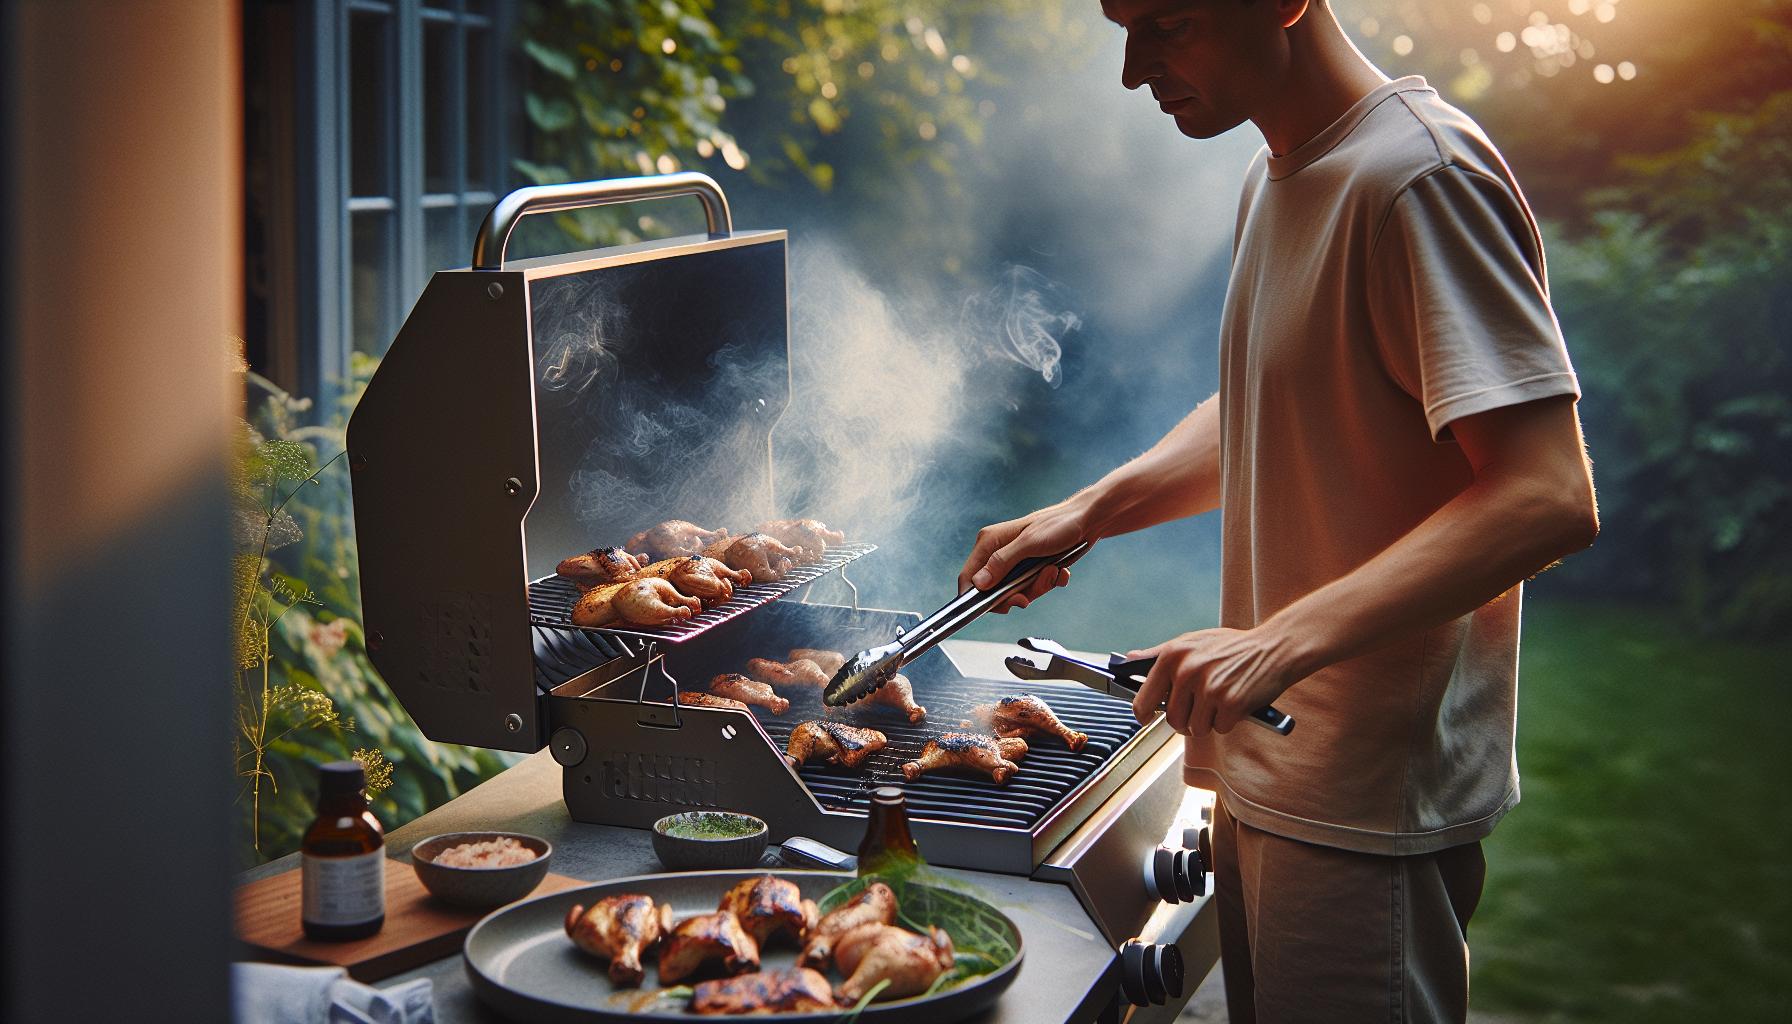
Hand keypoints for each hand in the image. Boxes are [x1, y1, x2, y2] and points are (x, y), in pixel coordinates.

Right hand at [957, 501, 1090, 612]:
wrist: (1087, 521)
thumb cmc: (1059, 524)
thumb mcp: (1028, 544)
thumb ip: (1002, 563)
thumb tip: (979, 584)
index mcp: (990, 542)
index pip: (969, 577)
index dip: (978, 597)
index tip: (999, 605)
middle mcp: (999, 552)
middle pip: (994, 590)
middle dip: (1016, 594)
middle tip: (1028, 595)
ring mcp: (1015, 561)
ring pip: (1016, 591)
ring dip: (1037, 587)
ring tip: (1052, 571)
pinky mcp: (1031, 568)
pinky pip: (1033, 587)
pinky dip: (1048, 583)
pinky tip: (1059, 570)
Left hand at [1127, 626, 1303, 735]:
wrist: (1275, 647)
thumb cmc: (1232, 647)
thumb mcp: (1192, 641)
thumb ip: (1159, 653)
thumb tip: (1129, 659)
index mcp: (1173, 656)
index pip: (1144, 699)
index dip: (1143, 714)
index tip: (1146, 718)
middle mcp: (1187, 671)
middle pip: (1172, 720)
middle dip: (1186, 719)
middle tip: (1201, 706)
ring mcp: (1209, 688)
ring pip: (1195, 728)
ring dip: (1208, 721)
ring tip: (1220, 701)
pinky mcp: (1231, 703)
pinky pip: (1220, 728)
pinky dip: (1229, 721)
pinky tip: (1236, 703)